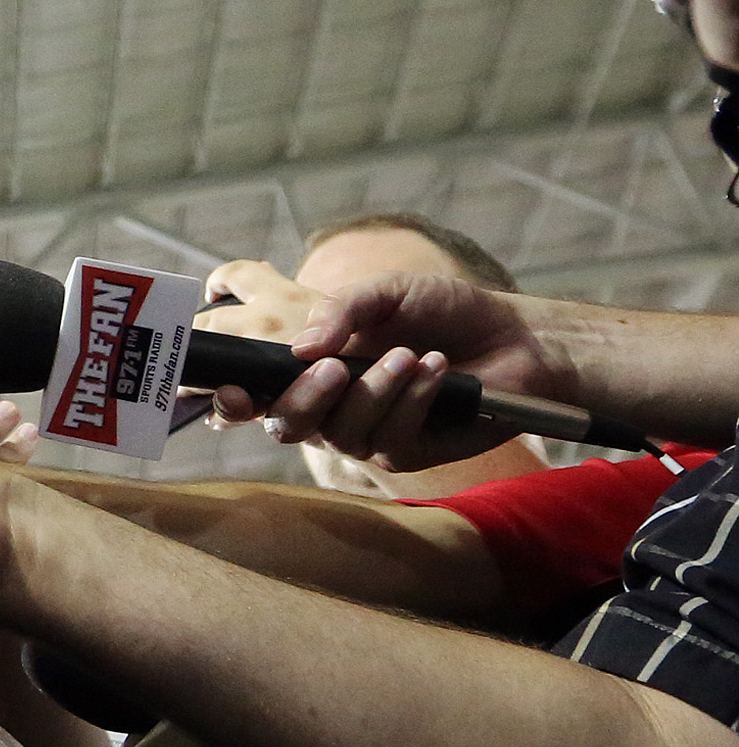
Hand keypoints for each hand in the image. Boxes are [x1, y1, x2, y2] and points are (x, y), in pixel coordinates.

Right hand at [248, 272, 569, 467]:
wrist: (513, 335)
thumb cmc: (444, 310)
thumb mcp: (385, 293)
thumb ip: (338, 310)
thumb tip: (298, 347)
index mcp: (313, 371)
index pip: (257, 395)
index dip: (233, 401)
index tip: (232, 391)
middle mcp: (331, 409)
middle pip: (288, 426)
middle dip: (304, 398)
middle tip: (334, 366)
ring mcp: (369, 436)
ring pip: (344, 431)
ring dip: (375, 389)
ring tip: (410, 353)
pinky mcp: (409, 453)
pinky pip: (393, 436)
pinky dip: (414, 397)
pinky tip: (436, 368)